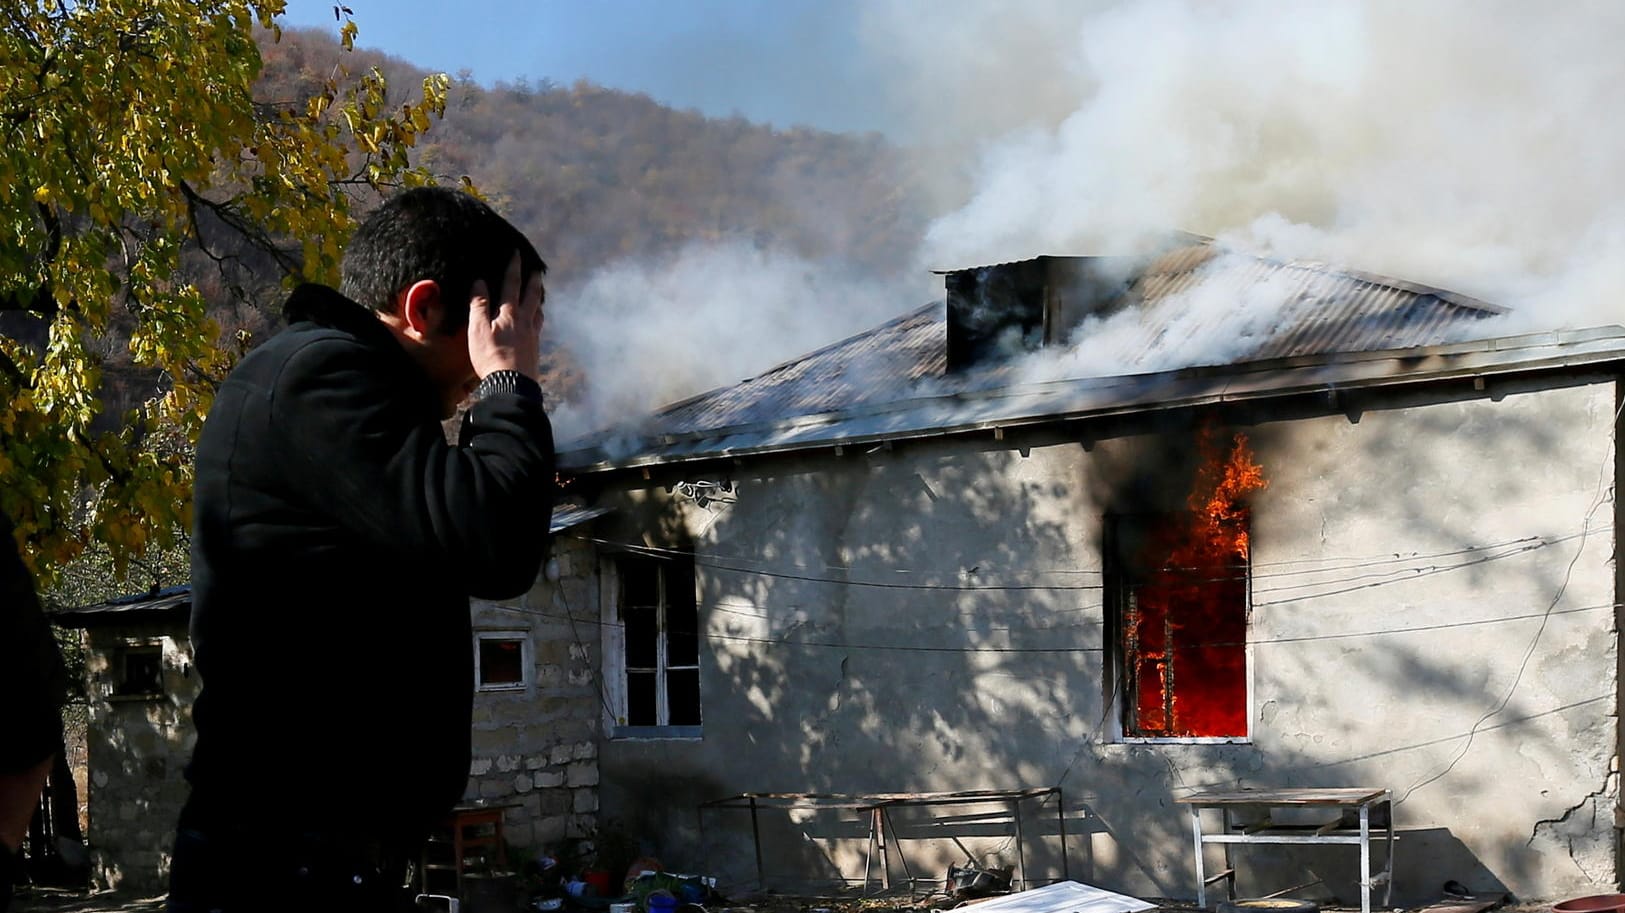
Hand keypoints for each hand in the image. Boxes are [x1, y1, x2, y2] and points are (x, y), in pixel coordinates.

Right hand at [467, 251, 543, 380]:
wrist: (513, 385)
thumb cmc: (491, 357)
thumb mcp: (478, 330)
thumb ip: (479, 305)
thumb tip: (479, 282)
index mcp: (510, 314)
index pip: (512, 284)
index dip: (513, 267)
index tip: (516, 253)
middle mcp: (525, 321)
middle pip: (532, 296)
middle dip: (534, 281)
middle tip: (537, 270)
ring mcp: (533, 335)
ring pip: (538, 312)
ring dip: (538, 300)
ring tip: (539, 295)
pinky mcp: (535, 349)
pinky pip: (538, 327)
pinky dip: (538, 318)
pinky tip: (536, 323)